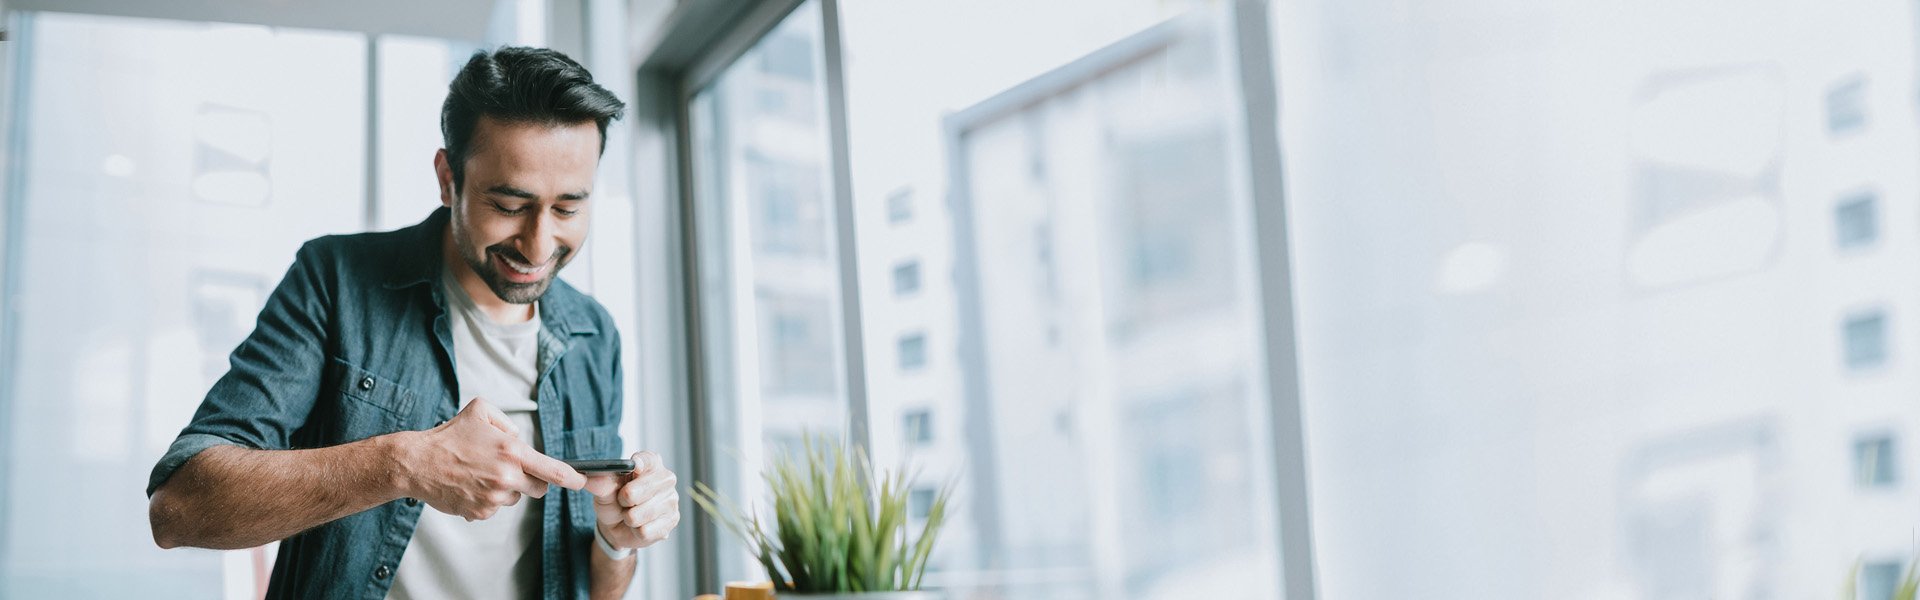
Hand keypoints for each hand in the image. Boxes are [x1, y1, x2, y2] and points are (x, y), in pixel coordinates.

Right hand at [399, 398, 585, 520]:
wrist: (417, 463)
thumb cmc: (449, 435)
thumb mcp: (481, 411)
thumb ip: (509, 423)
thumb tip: (521, 441)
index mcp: (511, 451)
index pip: (552, 469)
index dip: (572, 478)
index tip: (583, 481)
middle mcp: (506, 477)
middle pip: (538, 488)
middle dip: (531, 480)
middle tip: (509, 468)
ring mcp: (493, 497)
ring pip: (515, 498)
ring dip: (506, 489)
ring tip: (480, 474)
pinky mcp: (480, 512)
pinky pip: (495, 508)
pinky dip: (487, 499)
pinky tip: (469, 485)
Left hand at [584, 451, 678, 550]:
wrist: (619, 527)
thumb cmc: (614, 502)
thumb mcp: (603, 491)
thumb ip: (599, 483)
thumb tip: (589, 478)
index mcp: (650, 464)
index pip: (647, 459)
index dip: (640, 463)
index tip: (634, 467)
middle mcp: (665, 479)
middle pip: (638, 490)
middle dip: (624, 500)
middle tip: (623, 501)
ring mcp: (671, 500)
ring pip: (639, 515)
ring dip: (629, 519)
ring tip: (631, 515)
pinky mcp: (672, 520)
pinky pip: (645, 531)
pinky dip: (636, 532)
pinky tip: (639, 526)